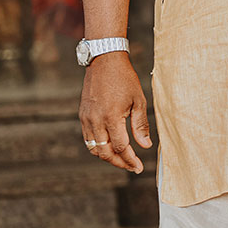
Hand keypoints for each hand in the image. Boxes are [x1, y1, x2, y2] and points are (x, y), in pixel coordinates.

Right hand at [78, 52, 151, 171]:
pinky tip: (111, 147)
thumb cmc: (124, 79)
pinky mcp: (82, 115)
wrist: (104, 60)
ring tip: (123, 159)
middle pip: (105, 153)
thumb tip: (145, 146)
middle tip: (132, 167)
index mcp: (111, 117)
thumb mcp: (138, 101)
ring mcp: (86, 118)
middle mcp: (96, 120)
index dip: (131, 160)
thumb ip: (141, 125)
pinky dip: (99, 147)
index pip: (121, 147)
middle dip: (119, 163)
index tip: (139, 167)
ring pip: (94, 148)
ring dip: (108, 157)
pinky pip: (88, 138)